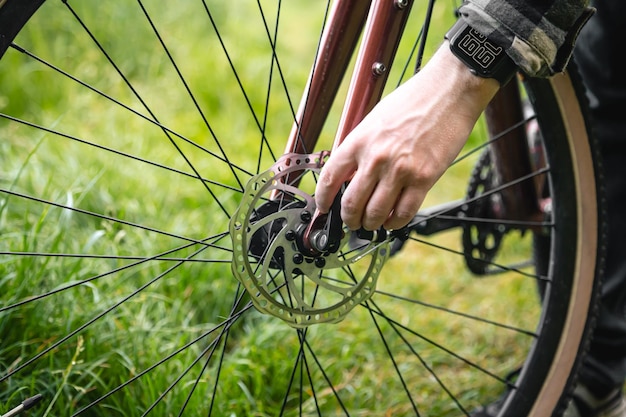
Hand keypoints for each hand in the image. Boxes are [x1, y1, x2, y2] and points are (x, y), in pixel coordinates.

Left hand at [314, 44, 499, 230]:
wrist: (449, 90)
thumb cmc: (413, 101)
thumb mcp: (375, 120)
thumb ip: (361, 148)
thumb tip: (351, 175)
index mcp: (359, 140)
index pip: (330, 178)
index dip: (323, 199)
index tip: (323, 207)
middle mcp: (376, 157)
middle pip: (351, 203)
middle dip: (349, 219)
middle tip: (351, 222)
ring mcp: (400, 170)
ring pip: (376, 213)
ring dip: (371, 224)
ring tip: (372, 223)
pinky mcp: (424, 178)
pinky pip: (404, 212)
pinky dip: (395, 222)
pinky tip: (392, 221)